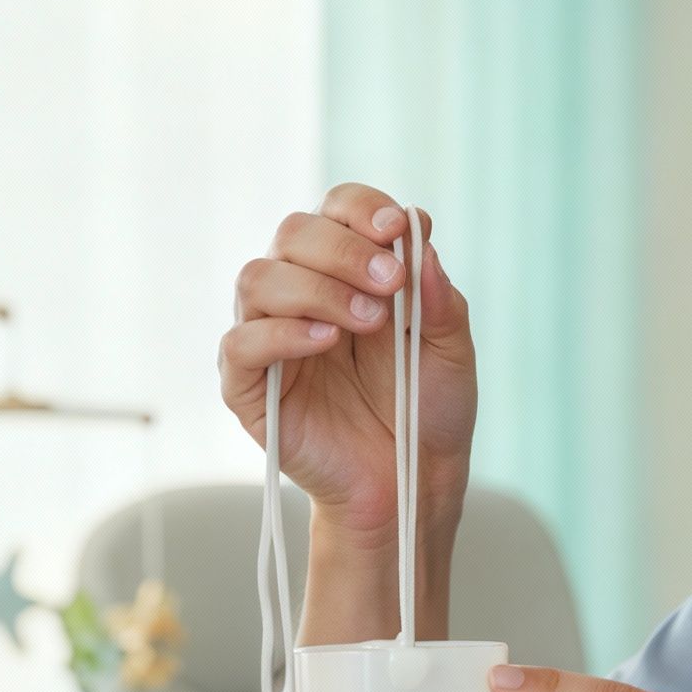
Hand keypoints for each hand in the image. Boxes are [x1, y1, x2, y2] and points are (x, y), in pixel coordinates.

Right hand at [220, 182, 476, 541]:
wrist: (410, 482)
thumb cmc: (426, 411)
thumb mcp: (451, 349)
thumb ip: (437, 296)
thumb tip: (418, 235)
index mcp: (346, 273)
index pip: (333, 211)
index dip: (359, 209)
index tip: (396, 229)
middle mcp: (300, 295)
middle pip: (292, 233)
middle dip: (343, 249)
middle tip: (391, 284)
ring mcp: (269, 340)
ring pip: (258, 278)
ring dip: (316, 288)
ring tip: (368, 322)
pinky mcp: (250, 388)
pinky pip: (241, 344)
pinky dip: (281, 334)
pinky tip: (326, 343)